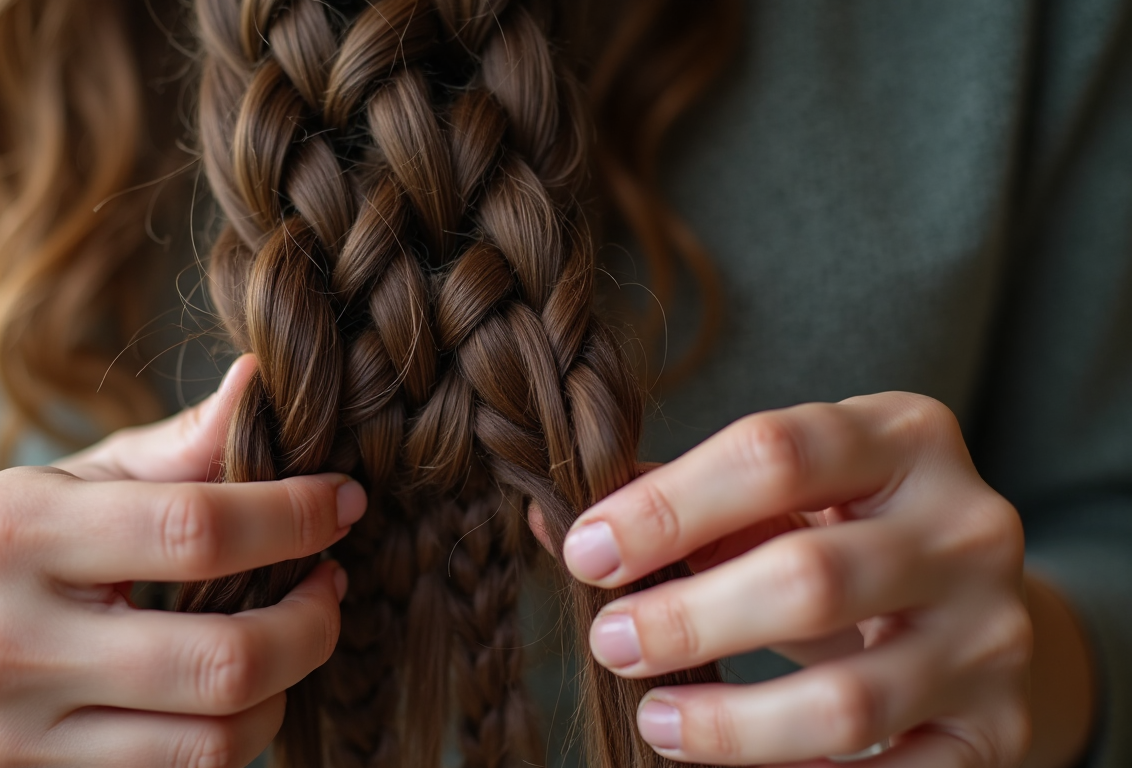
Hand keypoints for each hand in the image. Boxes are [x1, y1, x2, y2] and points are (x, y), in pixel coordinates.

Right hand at [0, 356, 366, 767]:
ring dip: (283, 689)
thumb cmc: (5, 543)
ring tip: (290, 636)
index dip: (294, 516)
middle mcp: (0, 644)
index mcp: (9, 532)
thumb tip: (265, 381)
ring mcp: (11, 739)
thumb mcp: (78, 476)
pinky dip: (233, 736)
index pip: (194, 531)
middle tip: (330, 583)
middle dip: (312, 623)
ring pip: (211, 746)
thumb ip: (179, 444)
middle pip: (220, 662)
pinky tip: (237, 689)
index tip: (342, 501)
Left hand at [557, 392, 1035, 766]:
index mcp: (902, 436)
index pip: (774, 452)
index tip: (586, 552)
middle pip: (809, 578)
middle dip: (687, 620)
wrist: (966, 597)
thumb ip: (675, 499)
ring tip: (655, 721)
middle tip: (608, 642)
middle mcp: (967, 525)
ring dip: (729, 724)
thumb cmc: (838, 528)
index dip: (666, 506)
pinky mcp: (998, 726)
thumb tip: (547, 521)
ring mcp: (991, 631)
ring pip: (848, 701)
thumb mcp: (778, 493)